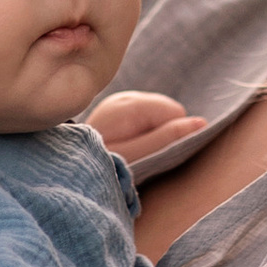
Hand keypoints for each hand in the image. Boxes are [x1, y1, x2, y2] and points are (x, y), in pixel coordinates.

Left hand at [91, 89, 207, 168]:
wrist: (65, 169)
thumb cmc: (100, 166)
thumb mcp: (136, 157)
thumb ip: (166, 139)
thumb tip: (201, 123)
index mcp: (127, 105)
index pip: (175, 112)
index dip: (172, 136)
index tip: (152, 154)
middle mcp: (123, 97)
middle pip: (168, 111)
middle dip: (162, 134)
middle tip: (141, 155)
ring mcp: (118, 102)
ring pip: (158, 114)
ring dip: (153, 134)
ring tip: (132, 152)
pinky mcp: (116, 111)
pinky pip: (144, 117)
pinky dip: (142, 132)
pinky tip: (127, 146)